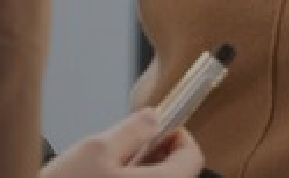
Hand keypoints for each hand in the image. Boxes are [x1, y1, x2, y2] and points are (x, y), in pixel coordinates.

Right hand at [41, 108, 204, 177]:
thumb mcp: (95, 149)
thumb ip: (131, 130)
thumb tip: (153, 117)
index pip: (193, 157)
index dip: (177, 135)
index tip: (158, 127)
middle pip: (175, 174)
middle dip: (154, 155)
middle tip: (125, 146)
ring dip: (138, 172)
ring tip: (105, 168)